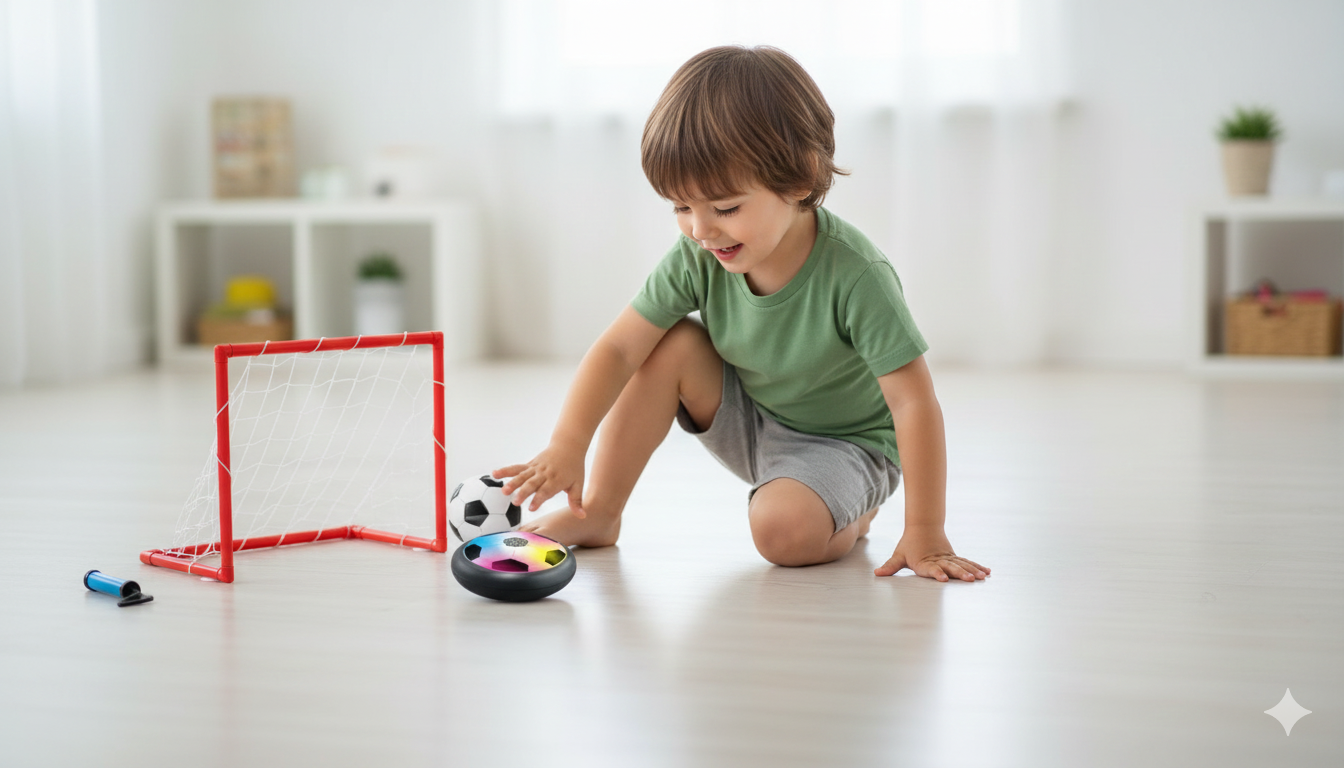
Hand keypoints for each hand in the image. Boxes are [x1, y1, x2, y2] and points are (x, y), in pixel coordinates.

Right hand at [493, 442, 586, 516]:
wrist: (568, 446)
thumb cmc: (574, 468)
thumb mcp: (578, 484)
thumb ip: (577, 502)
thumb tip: (583, 517)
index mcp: (556, 480)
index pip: (547, 491)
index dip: (539, 499)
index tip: (532, 508)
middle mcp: (544, 474)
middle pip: (532, 484)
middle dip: (524, 493)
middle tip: (515, 502)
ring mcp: (536, 468)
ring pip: (522, 475)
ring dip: (512, 483)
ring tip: (503, 491)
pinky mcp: (530, 465)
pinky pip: (517, 468)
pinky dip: (506, 470)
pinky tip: (494, 474)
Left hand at [874, 527, 989, 581]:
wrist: (922, 527)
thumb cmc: (909, 544)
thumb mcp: (899, 556)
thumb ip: (890, 566)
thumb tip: (877, 573)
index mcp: (925, 562)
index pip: (931, 569)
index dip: (937, 574)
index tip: (944, 579)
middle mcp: (939, 560)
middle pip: (951, 567)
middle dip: (960, 573)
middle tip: (970, 579)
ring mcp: (948, 558)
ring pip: (962, 564)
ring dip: (972, 570)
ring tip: (982, 577)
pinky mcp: (954, 557)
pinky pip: (967, 562)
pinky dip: (977, 566)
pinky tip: (987, 572)